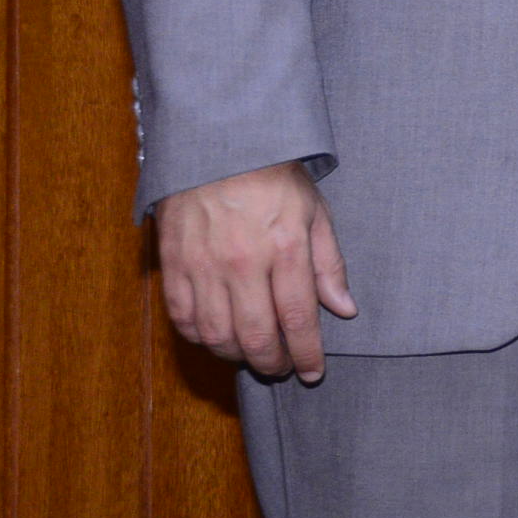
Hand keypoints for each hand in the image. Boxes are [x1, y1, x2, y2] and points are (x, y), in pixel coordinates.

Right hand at [156, 160, 355, 382]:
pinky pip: (184, 319)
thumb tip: (344, 309)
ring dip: (237, 356)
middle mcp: (242, 263)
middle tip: (282, 369)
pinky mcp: (173, 265)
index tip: (313, 372)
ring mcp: (203, 266)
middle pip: (256, 336)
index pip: (298, 318)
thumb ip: (329, 265)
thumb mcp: (315, 213)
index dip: (306, 353)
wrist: (217, 146)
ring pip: (217, 336)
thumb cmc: (274, 177)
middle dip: (272, 363)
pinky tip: (218, 337)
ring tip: (253, 355)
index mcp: (285, 248)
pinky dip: (201, 338)